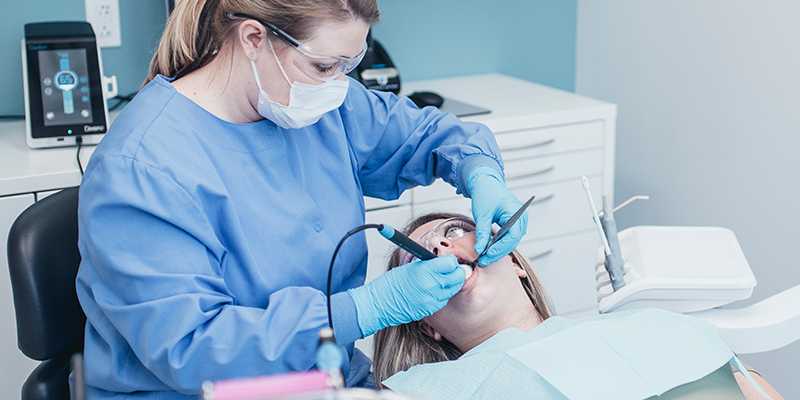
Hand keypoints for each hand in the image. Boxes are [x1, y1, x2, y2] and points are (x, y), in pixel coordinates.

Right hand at [348, 255, 463, 336]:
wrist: (380, 303)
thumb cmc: (391, 283)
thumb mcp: (411, 266)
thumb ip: (429, 264)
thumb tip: (443, 262)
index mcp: (425, 271)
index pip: (451, 263)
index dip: (451, 261)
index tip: (449, 261)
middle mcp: (431, 285)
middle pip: (457, 277)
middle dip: (456, 272)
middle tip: (451, 270)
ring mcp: (432, 299)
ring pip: (453, 290)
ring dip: (450, 284)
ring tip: (439, 281)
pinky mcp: (430, 309)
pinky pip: (444, 300)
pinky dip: (442, 295)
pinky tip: (432, 291)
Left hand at [466, 166, 527, 265]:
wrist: (487, 184)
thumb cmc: (486, 194)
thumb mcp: (482, 214)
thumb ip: (482, 233)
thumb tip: (480, 250)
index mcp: (516, 212)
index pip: (512, 236)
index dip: (501, 248)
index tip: (488, 254)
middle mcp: (521, 218)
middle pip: (513, 241)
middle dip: (498, 252)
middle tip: (483, 260)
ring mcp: (520, 222)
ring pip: (512, 242)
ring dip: (499, 250)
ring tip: (485, 257)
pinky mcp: (515, 225)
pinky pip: (510, 238)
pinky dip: (500, 245)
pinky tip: (489, 250)